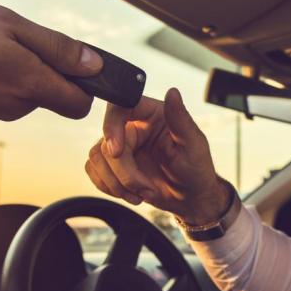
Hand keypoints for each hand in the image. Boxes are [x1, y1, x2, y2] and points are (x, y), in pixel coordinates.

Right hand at [85, 88, 229, 222]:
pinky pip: (94, 171)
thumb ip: (181, 118)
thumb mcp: (194, 144)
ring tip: (142, 192)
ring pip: (97, 158)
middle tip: (144, 187)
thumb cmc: (196, 169)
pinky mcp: (113, 165)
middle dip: (124, 172)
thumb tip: (173, 92)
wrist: (190, 198)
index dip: (112, 127)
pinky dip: (110, 187)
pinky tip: (131, 194)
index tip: (118, 152)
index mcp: (152, 114)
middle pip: (107, 142)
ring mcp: (122, 146)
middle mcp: (133, 126)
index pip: (120, 107)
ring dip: (117, 183)